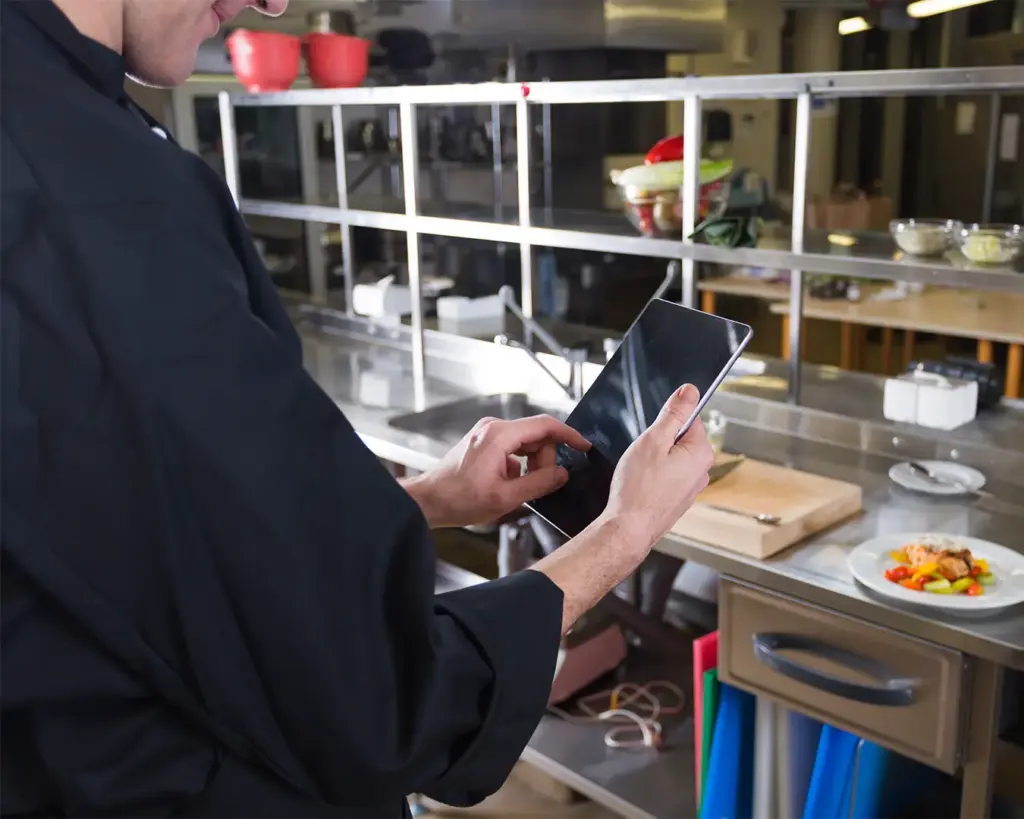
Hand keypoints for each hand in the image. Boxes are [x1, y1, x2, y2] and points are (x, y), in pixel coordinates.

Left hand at [402, 415, 590, 528]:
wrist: (428, 501)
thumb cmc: (458, 499)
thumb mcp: (506, 498)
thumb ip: (539, 483)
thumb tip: (562, 474)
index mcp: (499, 436)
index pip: (545, 425)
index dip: (569, 435)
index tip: (584, 446)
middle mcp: (493, 428)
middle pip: (536, 435)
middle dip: (545, 460)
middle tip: (540, 485)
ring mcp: (487, 433)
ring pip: (525, 443)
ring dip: (531, 465)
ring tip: (519, 488)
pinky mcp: (483, 442)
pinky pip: (512, 448)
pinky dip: (519, 465)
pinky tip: (508, 485)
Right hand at [600, 384, 714, 553]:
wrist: (629, 528)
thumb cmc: (638, 487)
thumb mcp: (654, 439)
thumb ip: (674, 413)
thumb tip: (690, 391)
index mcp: (701, 453)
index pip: (690, 420)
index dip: (667, 423)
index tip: (652, 434)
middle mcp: (702, 472)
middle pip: (681, 441)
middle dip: (660, 443)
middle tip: (643, 454)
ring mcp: (690, 490)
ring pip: (672, 461)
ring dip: (656, 461)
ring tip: (640, 472)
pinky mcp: (677, 502)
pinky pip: (667, 479)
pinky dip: (654, 479)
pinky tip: (641, 486)